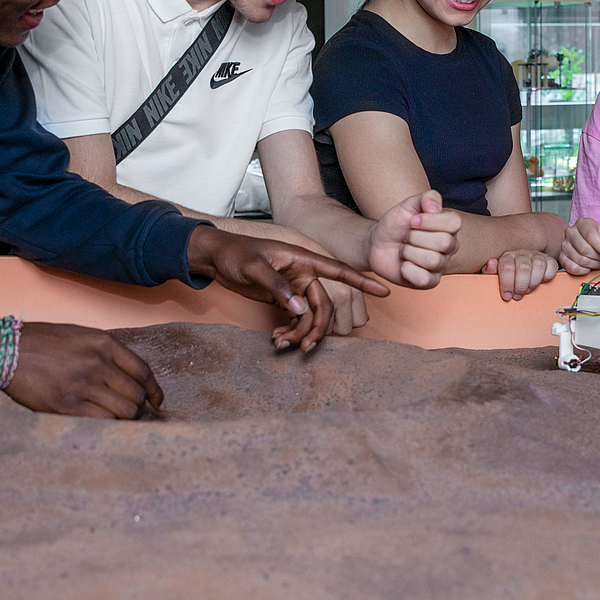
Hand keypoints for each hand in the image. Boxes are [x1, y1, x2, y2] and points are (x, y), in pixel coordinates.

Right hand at [0, 319, 162, 418]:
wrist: (3, 350)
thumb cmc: (41, 342)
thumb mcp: (80, 335)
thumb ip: (106, 353)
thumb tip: (129, 378)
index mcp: (104, 343)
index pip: (143, 371)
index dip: (155, 391)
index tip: (157, 402)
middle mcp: (97, 363)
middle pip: (136, 395)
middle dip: (138, 407)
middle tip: (131, 413)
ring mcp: (82, 385)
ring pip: (124, 412)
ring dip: (123, 419)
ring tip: (113, 418)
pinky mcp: (66, 406)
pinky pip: (101, 422)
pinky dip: (105, 426)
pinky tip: (98, 423)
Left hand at [186, 225, 387, 351]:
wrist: (215, 256)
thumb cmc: (235, 253)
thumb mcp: (254, 266)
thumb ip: (277, 286)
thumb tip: (299, 308)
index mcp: (303, 259)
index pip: (338, 270)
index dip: (362, 281)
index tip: (383, 292)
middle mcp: (304, 274)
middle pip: (325, 304)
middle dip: (319, 327)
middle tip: (306, 346)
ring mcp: (295, 288)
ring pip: (311, 316)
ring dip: (301, 333)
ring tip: (281, 344)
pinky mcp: (284, 299)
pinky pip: (296, 319)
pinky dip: (290, 332)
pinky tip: (277, 339)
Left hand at [367, 190, 461, 287]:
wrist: (377, 243)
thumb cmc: (396, 224)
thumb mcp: (408, 205)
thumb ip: (426, 198)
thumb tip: (435, 207)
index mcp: (449, 228)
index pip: (454, 222)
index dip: (429, 221)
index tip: (412, 221)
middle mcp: (449, 247)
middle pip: (444, 242)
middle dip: (416, 237)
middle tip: (406, 237)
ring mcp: (440, 266)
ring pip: (433, 260)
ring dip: (409, 253)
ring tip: (404, 250)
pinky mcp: (429, 282)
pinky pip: (423, 278)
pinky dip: (407, 270)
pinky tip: (404, 265)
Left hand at [482, 249, 558, 300]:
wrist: (519, 267)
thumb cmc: (506, 275)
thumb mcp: (495, 275)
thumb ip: (490, 271)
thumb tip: (491, 263)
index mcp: (507, 256)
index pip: (507, 267)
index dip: (507, 284)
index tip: (507, 296)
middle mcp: (521, 253)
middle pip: (524, 268)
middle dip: (521, 286)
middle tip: (518, 296)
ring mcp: (535, 255)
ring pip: (538, 266)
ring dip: (533, 282)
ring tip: (528, 290)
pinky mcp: (548, 259)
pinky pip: (551, 265)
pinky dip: (547, 276)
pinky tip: (540, 282)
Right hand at [560, 218, 599, 274]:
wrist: (599, 251)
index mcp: (584, 223)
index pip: (591, 235)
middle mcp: (571, 232)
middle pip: (585, 249)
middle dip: (599, 258)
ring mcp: (565, 245)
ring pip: (580, 260)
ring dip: (594, 265)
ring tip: (599, 262)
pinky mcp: (562, 258)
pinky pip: (573, 268)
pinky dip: (584, 270)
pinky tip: (590, 267)